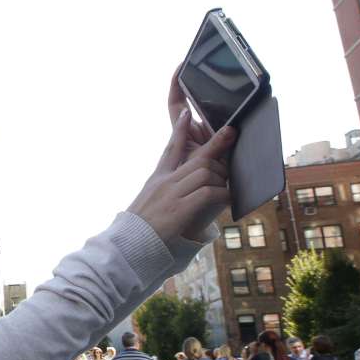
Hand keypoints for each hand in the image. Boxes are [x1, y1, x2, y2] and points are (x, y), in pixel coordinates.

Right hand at [127, 72, 235, 242]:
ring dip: (220, 179)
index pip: (170, 149)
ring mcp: (172, 195)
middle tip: (231, 138)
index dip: (179, 130)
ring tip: (224, 188)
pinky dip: (222, 195)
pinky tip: (227, 199)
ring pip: (205, 173)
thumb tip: (179, 191)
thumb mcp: (147, 203)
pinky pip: (209, 194)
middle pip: (196, 158)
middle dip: (217, 148)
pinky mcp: (180, 210)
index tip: (186, 113)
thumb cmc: (139, 230)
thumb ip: (163, 192)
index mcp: (156, 179)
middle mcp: (164, 183)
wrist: (128, 247)